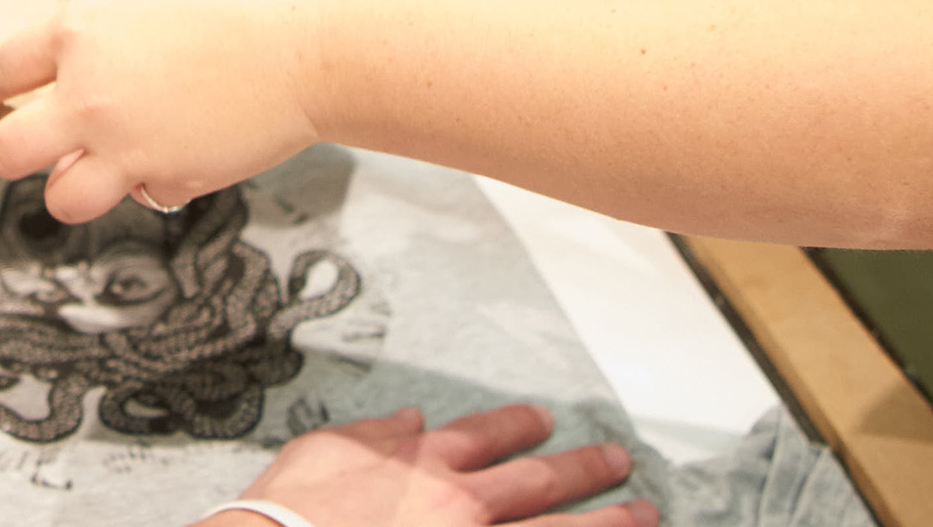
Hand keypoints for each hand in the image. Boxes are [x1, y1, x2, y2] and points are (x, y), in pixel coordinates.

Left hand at [0, 0, 345, 222]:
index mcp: (81, 31)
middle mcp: (90, 97)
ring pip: (61, 199)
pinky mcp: (173, 181)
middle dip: (8, 148)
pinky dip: (155, 180)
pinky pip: (143, 195)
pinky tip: (184, 148)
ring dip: (74, 182)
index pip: (1, 68)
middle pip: (6, 151)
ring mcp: (129, 147)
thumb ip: (109, 16)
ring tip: (101, 161)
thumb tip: (87, 40)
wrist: (314, 41)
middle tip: (26, 142)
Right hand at [217, 404, 652, 526]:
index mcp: (422, 463)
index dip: (519, 426)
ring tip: (644, 515)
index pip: (486, 436)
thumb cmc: (288, 512)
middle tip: (620, 461)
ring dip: (607, 523)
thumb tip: (409, 417)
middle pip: (540, 483)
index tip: (543, 420)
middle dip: (587, 470)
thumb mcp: (321, 450)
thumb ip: (374, 433)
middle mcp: (459, 505)